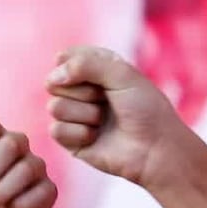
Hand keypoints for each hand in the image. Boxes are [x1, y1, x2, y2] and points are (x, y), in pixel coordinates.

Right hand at [45, 46, 189, 186]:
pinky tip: (97, 137)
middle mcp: (81, 90)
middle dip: (84, 92)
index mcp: (94, 68)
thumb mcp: (121, 74)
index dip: (78, 66)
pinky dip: (80, 133)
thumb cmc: (145, 109)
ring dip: (85, 114)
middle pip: (54, 82)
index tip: (103, 77)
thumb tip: (52, 78)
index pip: (65, 58)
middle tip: (107, 101)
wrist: (154, 149)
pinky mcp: (70, 139)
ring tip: (104, 121)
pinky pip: (56, 130)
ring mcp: (74, 115)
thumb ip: (85, 64)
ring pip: (55, 107)